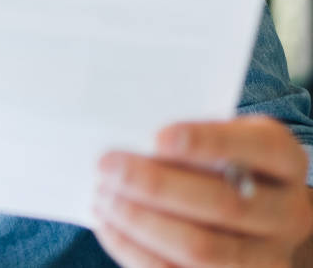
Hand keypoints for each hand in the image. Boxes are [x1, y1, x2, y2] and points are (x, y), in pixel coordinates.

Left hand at [93, 115, 312, 266]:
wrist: (253, 209)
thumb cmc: (221, 159)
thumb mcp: (221, 135)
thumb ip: (189, 136)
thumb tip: (129, 135)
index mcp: (284, 161)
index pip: (259, 149)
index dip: (209, 143)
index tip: (158, 137)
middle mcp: (287, 213)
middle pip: (225, 205)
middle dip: (157, 186)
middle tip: (108, 165)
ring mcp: (266, 258)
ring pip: (202, 249)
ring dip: (141, 222)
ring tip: (103, 196)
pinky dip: (136, 251)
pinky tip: (108, 225)